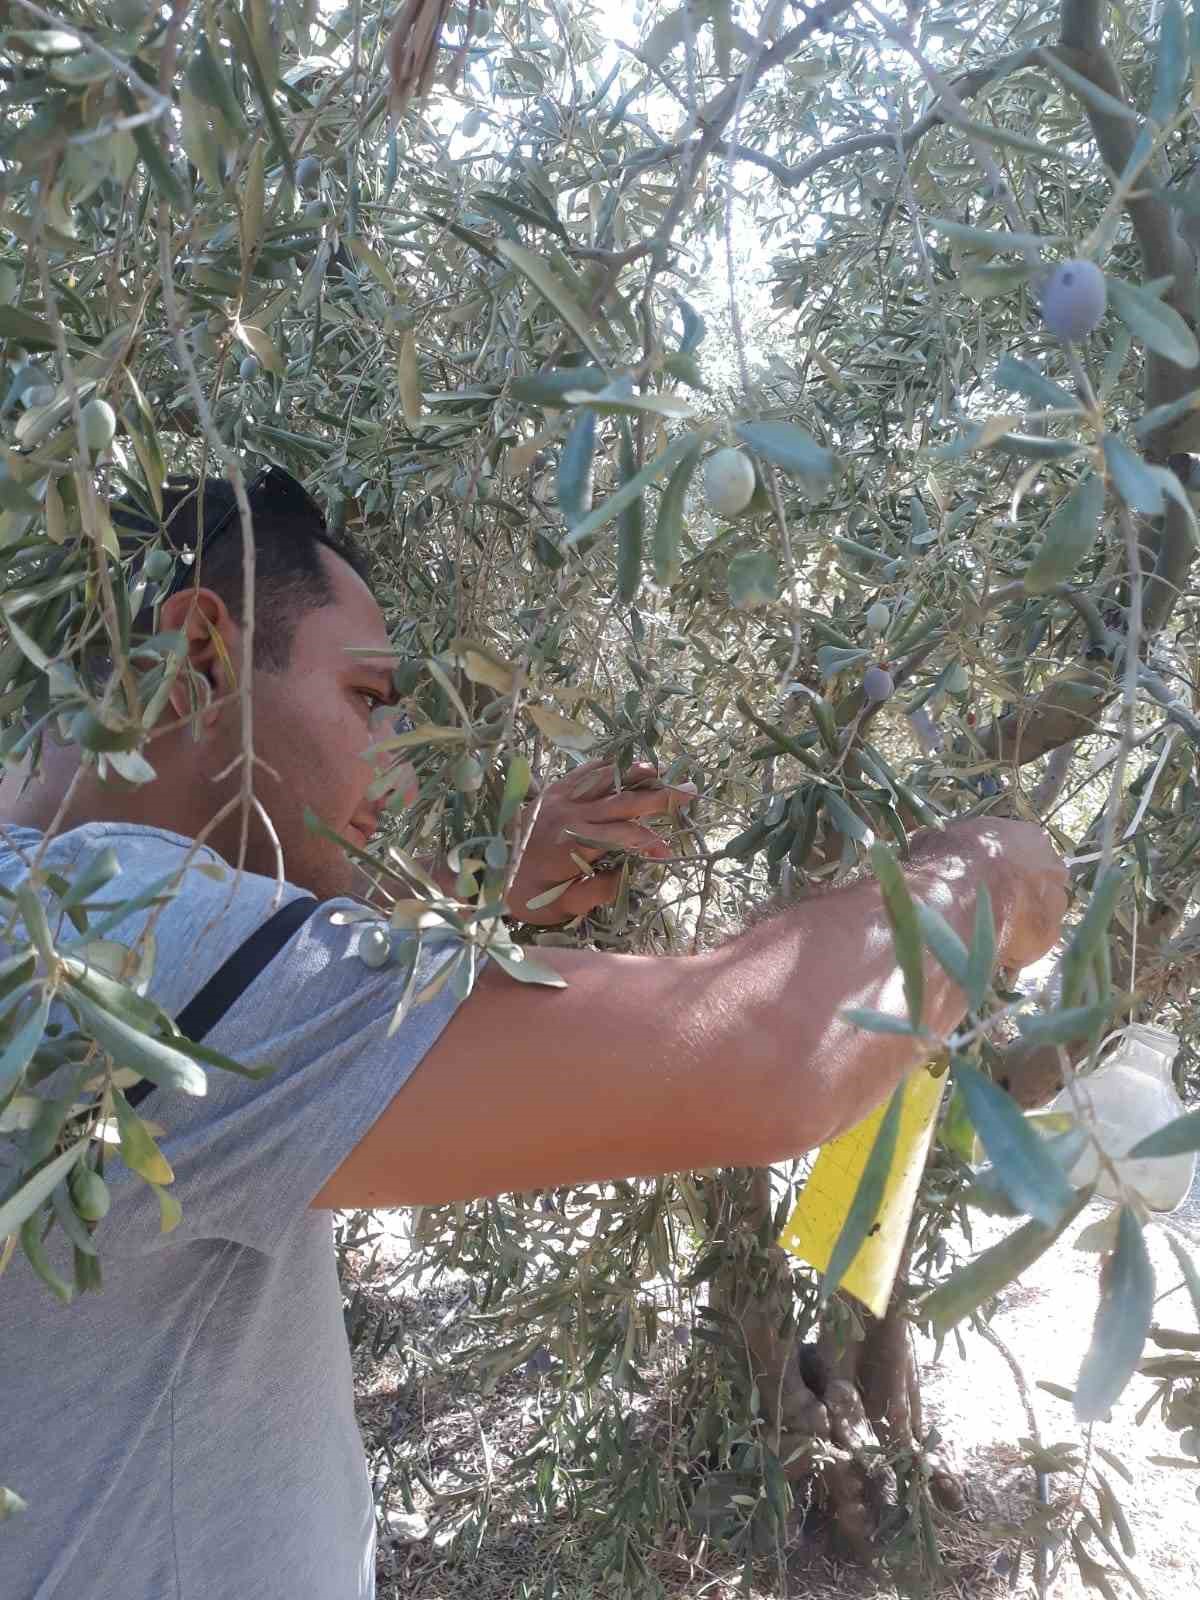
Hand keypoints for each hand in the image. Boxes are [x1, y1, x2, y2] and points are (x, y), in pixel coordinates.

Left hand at [508, 759, 696, 924]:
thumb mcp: (559, 907)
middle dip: (659, 797)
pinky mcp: (552, 791)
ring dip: (635, 774)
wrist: (481, 871)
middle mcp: (569, 815)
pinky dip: (607, 767)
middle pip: (623, 801)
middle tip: (691, 790)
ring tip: (661, 771)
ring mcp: (559, 798)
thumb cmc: (521, 895)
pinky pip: (584, 772)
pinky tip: (624, 764)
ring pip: (605, 779)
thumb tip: (627, 874)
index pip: (624, 837)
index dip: (650, 843)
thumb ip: (595, 892)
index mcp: (572, 844)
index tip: (665, 854)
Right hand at [910, 817, 1068, 971]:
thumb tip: (934, 843)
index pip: (1027, 849)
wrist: (952, 904)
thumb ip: (954, 843)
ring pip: (1043, 912)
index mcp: (1029, 836)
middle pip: (1042, 880)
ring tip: (992, 929)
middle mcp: (1051, 866)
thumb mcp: (939, 838)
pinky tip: (995, 947)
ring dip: (1023, 919)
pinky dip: (1020, 945)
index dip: (1008, 865)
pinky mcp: (1050, 935)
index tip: (991, 876)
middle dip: (1023, 891)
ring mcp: (1056, 902)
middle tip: (994, 904)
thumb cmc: (946, 864)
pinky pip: (1037, 942)